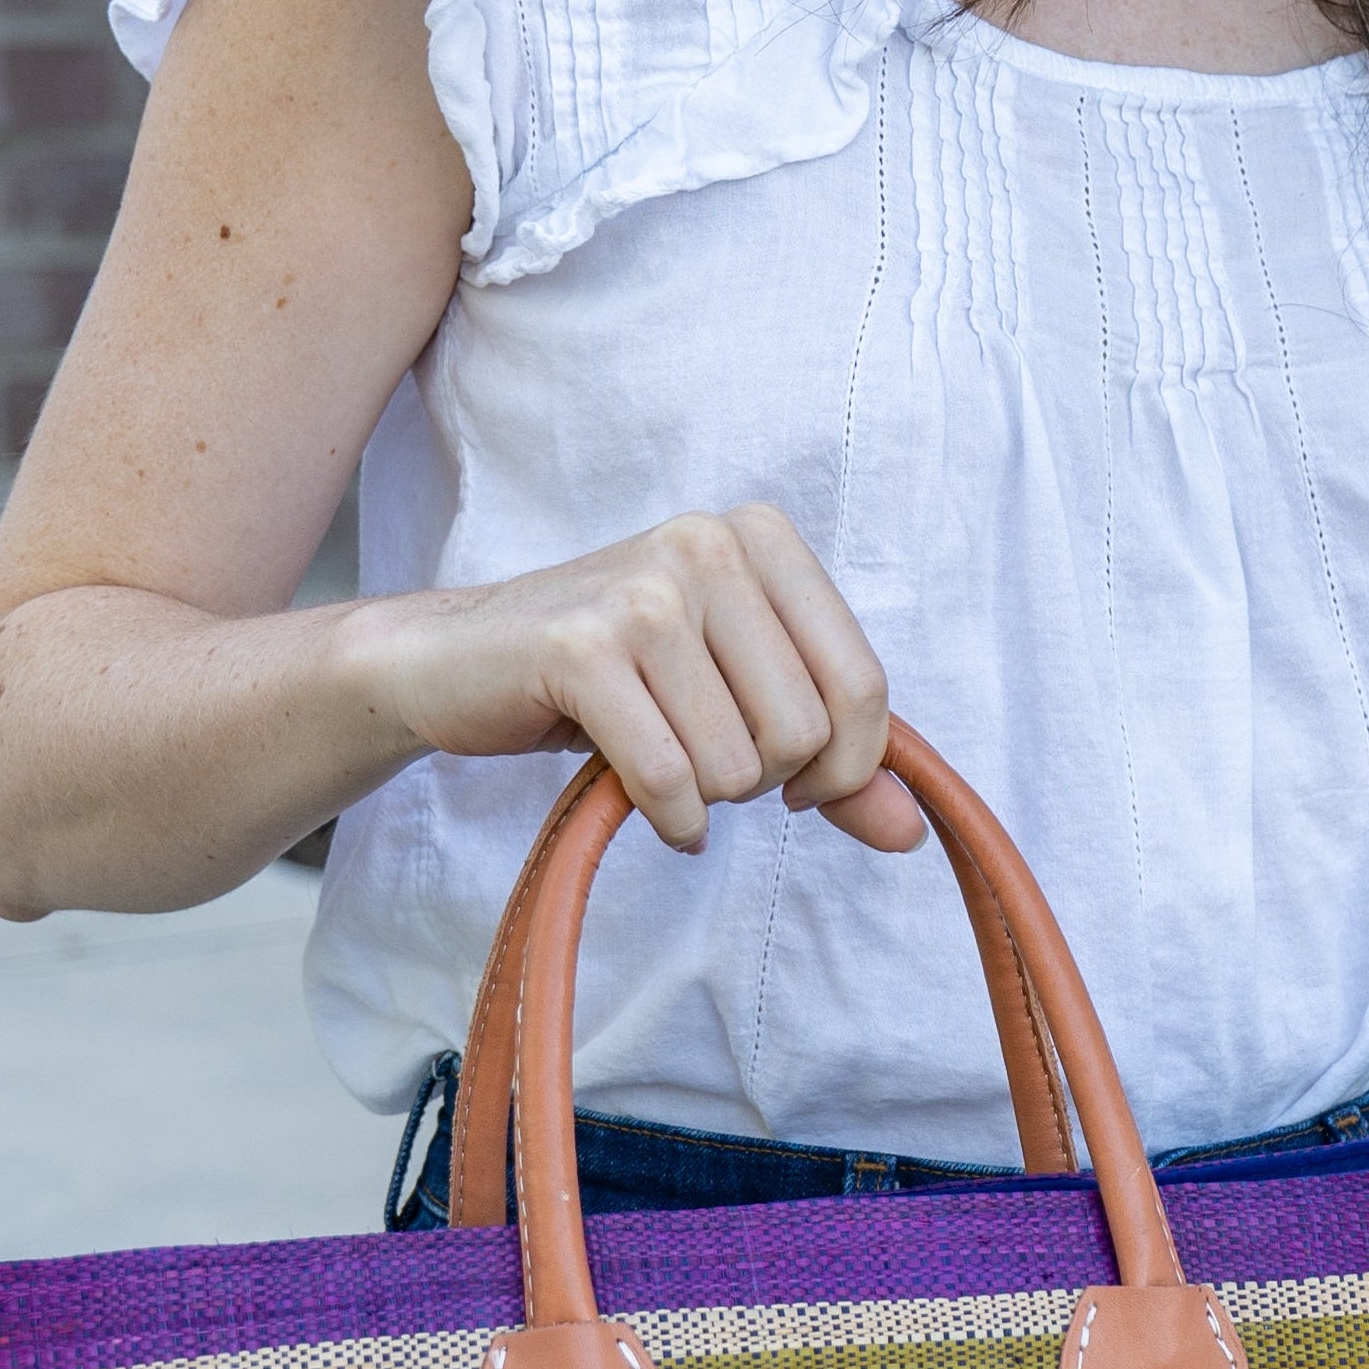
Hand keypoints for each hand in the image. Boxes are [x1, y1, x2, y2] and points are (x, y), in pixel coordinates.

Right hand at [366, 503, 923, 855]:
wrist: (455, 662)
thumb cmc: (611, 675)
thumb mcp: (735, 698)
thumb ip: (833, 760)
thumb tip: (913, 830)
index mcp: (762, 538)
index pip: (863, 685)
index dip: (846, 765)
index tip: (798, 782)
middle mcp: (708, 545)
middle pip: (803, 732)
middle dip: (758, 779)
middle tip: (699, 755)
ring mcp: (645, 592)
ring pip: (736, 764)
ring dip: (701, 796)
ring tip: (654, 755)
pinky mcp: (583, 647)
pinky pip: (669, 779)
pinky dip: (664, 817)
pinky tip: (640, 801)